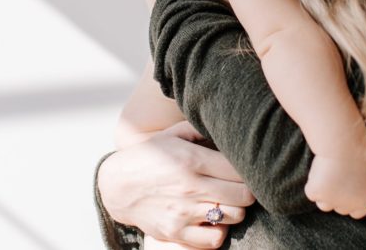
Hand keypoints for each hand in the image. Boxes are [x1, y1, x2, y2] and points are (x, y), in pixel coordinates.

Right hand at [98, 121, 254, 248]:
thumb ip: (200, 129)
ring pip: (234, 216)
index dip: (248, 169)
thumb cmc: (149, 157)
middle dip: (247, 190)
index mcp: (192, 159)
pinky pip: (214, 240)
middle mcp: (190, 187)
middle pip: (244, 195)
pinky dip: (219, 231)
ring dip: (235, 209)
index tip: (244, 169)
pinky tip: (212, 220)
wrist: (117, 186)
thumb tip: (226, 127)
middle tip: (239, 186)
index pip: (239, 169)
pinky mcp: (176, 232)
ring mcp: (183, 212)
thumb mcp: (172, 135)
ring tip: (226, 202)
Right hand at [305, 153, 365, 218]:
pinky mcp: (316, 192)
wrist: (343, 146)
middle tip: (338, 177)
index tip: (349, 187)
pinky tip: (320, 170)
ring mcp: (331, 200)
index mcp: (364, 202)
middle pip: (340, 208)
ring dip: (324, 193)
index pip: (358, 213)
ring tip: (329, 174)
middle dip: (338, 197)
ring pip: (324, 204)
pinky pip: (311, 192)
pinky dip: (313, 183)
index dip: (353, 201)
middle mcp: (348, 205)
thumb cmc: (361, 157)